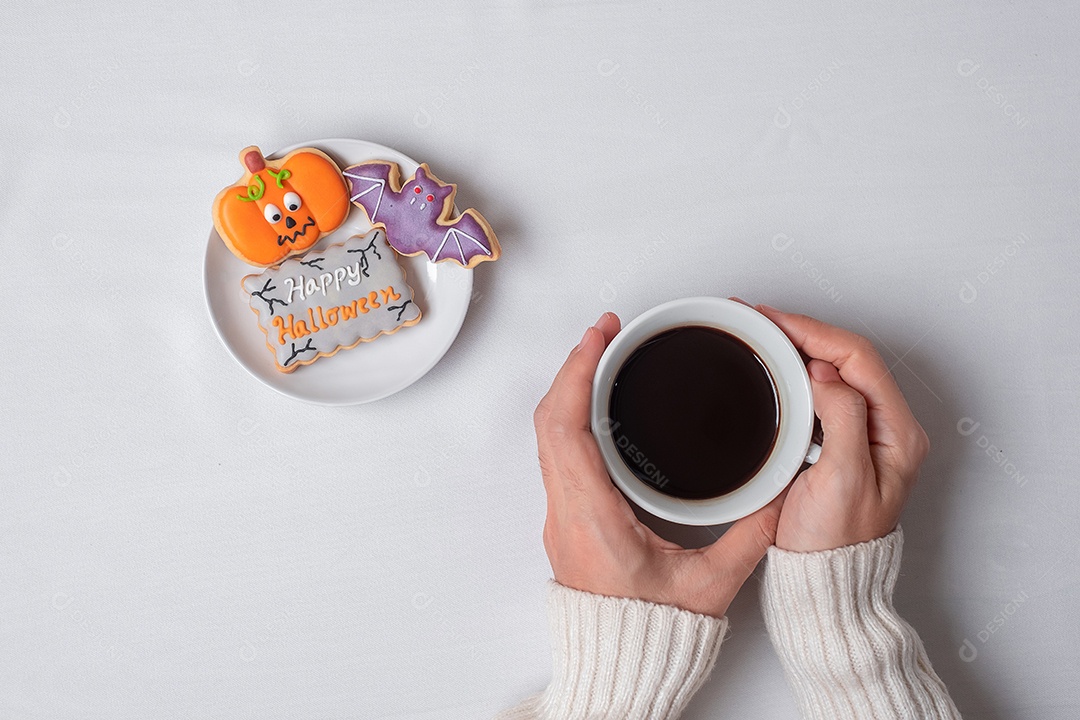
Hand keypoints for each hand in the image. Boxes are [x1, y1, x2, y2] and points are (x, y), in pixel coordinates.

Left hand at [533, 312, 782, 618]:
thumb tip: (781, 493)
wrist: (618, 670)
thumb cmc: (652, 635)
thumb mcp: (712, 584)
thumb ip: (750, 534)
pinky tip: (596, 403)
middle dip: (574, 365)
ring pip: (547, 435)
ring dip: (569, 389)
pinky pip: (556, 452)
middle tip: (606, 331)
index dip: (576, 373)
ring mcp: (560, 514)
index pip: (564, 428)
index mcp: (592, 517)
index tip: (598, 337)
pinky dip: (571, 415)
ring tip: (600, 355)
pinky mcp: (567, 518)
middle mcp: (566, 510)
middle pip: (548, 420)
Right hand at [755, 304, 929, 551]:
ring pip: (832, 370)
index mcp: (897, 432)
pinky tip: (771, 365)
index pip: (858, 359)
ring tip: (760, 331)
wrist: (822, 581)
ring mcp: (861, 432)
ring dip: (796, 346)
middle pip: (847, 357)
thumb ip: (841, 418)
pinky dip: (793, 371)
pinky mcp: (837, 441)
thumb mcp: (842, 479)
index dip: (814, 332)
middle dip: (803, 330)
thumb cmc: (833, 542)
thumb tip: (825, 371)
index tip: (774, 320)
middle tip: (758, 317)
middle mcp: (884, 427)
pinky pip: (819, 391)